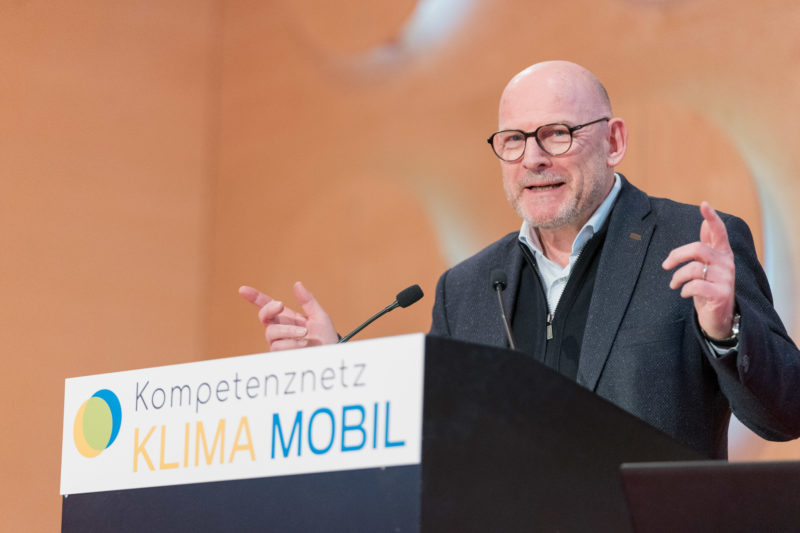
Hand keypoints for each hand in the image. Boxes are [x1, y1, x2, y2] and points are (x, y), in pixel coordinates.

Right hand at [238, 282, 337, 350]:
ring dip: (288, 330)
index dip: (254, 297)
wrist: (331, 357)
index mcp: (287, 317)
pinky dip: (291, 342)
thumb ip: (307, 301)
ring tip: (305, 333)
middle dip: (269, 309)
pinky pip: (277, 346)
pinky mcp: (279, 356)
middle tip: (280, 305)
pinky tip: (303, 344)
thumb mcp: (319, 316)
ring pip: (271, 332)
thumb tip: (297, 284)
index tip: (242, 289)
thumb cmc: (325, 338)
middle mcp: (280, 329)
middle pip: (263, 316)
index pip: (268, 306)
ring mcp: (278, 343)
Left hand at [662, 202, 735, 338]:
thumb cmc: (710, 287)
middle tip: (665, 265)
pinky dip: (684, 289)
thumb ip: (708, 245)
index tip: (704, 204)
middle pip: (698, 249)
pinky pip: (695, 286)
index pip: (719, 232)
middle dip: (676, 255)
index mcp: (722, 254)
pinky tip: (684, 293)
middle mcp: (726, 263)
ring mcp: (725, 279)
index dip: (712, 218)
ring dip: (677, 277)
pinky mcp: (721, 294)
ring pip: (694, 269)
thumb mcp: (708, 265)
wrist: (719, 317)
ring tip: (674, 284)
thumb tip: (704, 223)